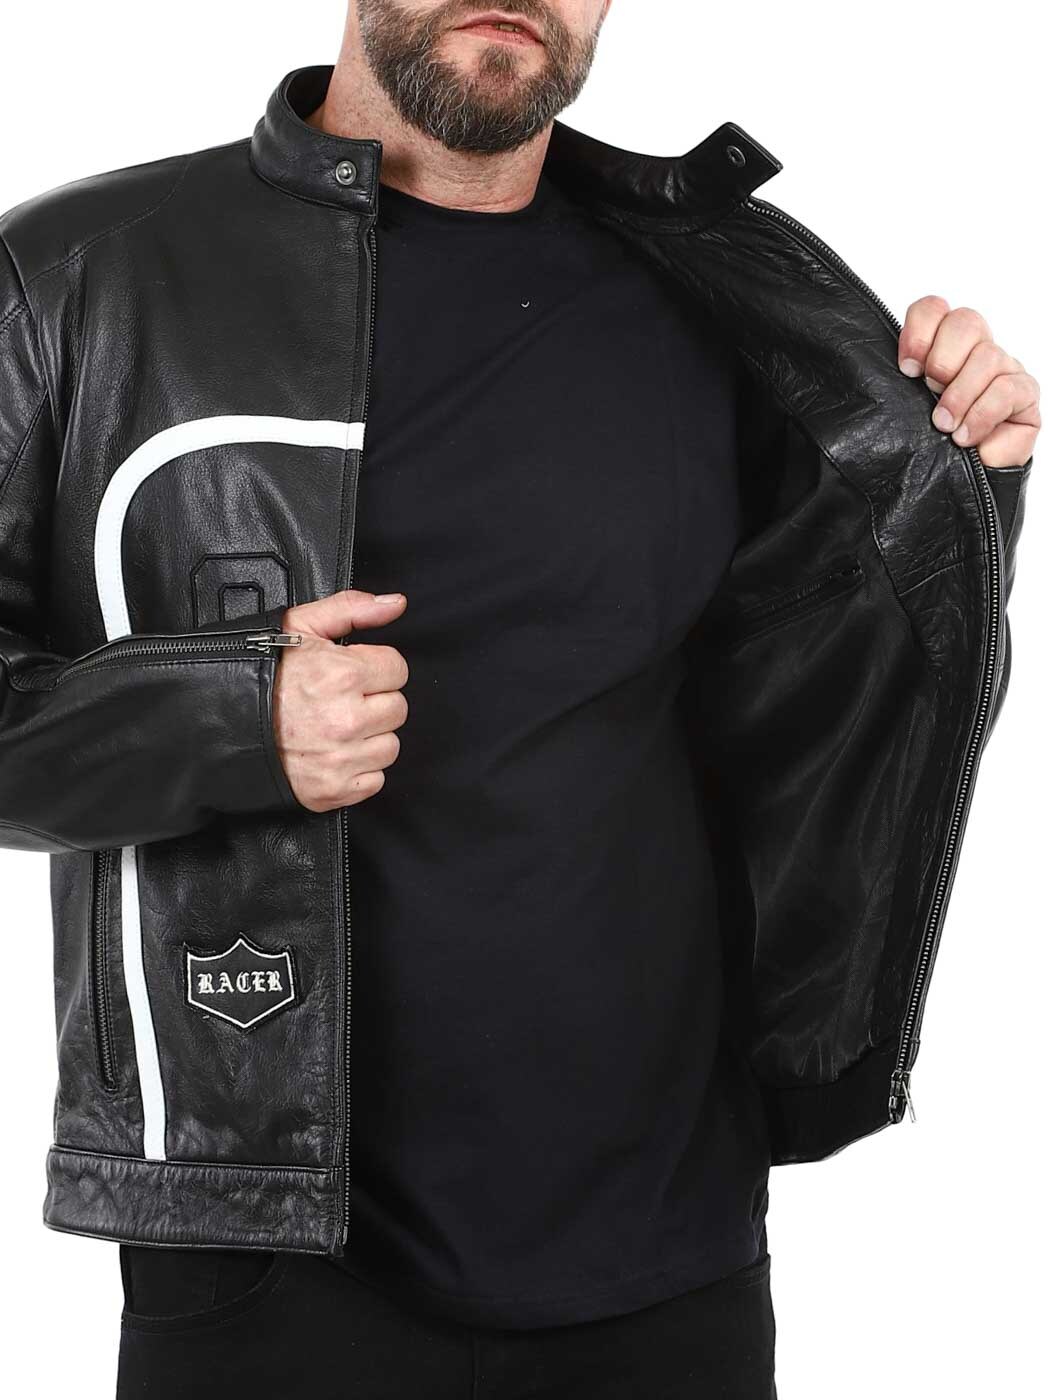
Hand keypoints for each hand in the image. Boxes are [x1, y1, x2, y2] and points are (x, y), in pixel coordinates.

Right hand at [271, 589, 408, 811]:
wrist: (214, 721)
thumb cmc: (256, 673)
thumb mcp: (299, 624)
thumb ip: (353, 608)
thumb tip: (395, 604)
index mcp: (343, 675)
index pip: (398, 670)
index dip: (375, 667)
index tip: (352, 672)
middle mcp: (346, 720)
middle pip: (397, 709)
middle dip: (373, 701)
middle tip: (340, 699)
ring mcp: (339, 759)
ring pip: (389, 746)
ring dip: (368, 737)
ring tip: (333, 726)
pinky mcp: (332, 790)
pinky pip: (374, 781)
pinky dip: (357, 769)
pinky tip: (332, 753)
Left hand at [897, 297, 1039, 467]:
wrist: (958, 484)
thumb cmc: (929, 444)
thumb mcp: (905, 410)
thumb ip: (895, 386)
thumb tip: (876, 375)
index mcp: (943, 347)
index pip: (934, 309)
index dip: (920, 331)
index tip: (907, 368)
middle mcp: (975, 351)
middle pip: (966, 321)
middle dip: (942, 359)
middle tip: (930, 391)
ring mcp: (1004, 369)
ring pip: (988, 356)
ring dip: (960, 394)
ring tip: (944, 424)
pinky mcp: (1024, 394)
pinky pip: (1008, 389)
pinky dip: (982, 414)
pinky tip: (965, 436)